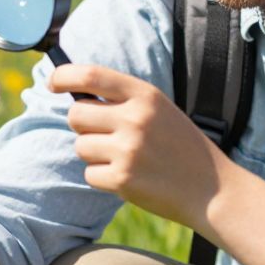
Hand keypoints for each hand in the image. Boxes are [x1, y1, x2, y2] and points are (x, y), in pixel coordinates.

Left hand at [49, 64, 225, 225]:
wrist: (212, 189)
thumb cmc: (181, 147)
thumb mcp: (160, 111)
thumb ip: (124, 100)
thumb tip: (74, 94)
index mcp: (145, 95)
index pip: (91, 75)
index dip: (64, 76)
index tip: (52, 82)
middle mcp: (135, 118)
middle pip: (76, 114)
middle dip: (82, 126)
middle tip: (104, 135)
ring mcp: (128, 149)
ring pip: (80, 146)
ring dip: (94, 155)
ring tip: (125, 159)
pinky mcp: (122, 179)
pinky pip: (89, 174)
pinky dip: (103, 178)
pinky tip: (129, 178)